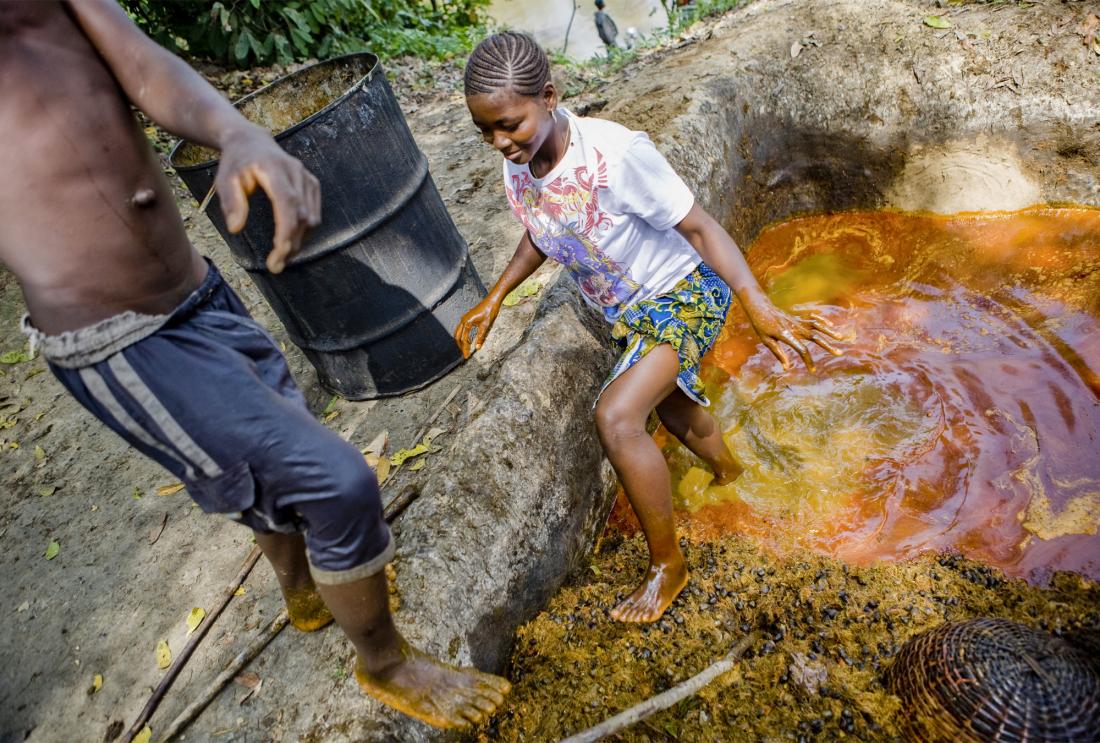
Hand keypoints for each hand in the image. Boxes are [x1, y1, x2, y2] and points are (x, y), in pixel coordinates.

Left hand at [216, 126, 320, 273]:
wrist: (251, 140)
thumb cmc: (236, 163)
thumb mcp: (225, 180)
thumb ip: (231, 202)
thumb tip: (235, 229)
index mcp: (274, 169)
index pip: (288, 203)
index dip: (287, 231)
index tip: (278, 254)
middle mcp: (295, 172)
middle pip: (301, 215)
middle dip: (291, 243)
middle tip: (275, 266)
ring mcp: (307, 178)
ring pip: (311, 217)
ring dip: (299, 240)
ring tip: (281, 257)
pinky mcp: (312, 184)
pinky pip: (314, 213)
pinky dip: (304, 231)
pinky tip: (291, 241)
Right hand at [454, 295, 500, 358]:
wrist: (492, 300)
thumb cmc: (490, 311)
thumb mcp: (486, 325)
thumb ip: (481, 337)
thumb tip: (477, 348)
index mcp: (467, 322)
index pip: (464, 339)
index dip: (465, 349)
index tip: (467, 356)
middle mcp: (464, 320)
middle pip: (457, 336)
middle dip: (460, 346)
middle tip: (465, 354)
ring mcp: (464, 318)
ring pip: (458, 332)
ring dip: (460, 341)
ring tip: (465, 348)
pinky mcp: (467, 317)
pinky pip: (461, 328)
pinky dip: (462, 335)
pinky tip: (467, 339)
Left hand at [741, 294, 843, 370]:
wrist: (760, 307)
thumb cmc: (761, 326)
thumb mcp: (767, 341)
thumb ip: (778, 353)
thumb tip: (787, 368)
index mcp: (786, 335)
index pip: (801, 349)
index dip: (808, 360)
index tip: (812, 370)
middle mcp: (795, 327)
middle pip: (814, 337)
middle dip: (828, 346)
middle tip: (839, 353)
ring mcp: (797, 321)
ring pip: (817, 326)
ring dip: (829, 332)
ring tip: (841, 337)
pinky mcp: (798, 317)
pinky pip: (812, 318)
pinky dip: (822, 321)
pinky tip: (831, 325)